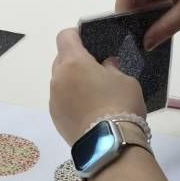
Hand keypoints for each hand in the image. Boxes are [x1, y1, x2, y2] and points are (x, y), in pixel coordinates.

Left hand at [50, 29, 146, 145]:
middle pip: (62, 60)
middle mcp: (58, 78)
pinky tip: (89, 112)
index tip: (90, 43)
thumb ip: (112, 68)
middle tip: (97, 71)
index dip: (77, 36)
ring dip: (74, 83)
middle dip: (77, 62)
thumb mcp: (126, 80)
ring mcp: (53, 99)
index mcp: (73, 62)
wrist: (110, 145)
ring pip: (61, 82)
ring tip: (95, 96)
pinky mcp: (55, 118)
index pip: (65, 36)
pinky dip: (72, 101)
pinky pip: (62, 100)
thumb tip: (105, 65)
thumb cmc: (121, 105)